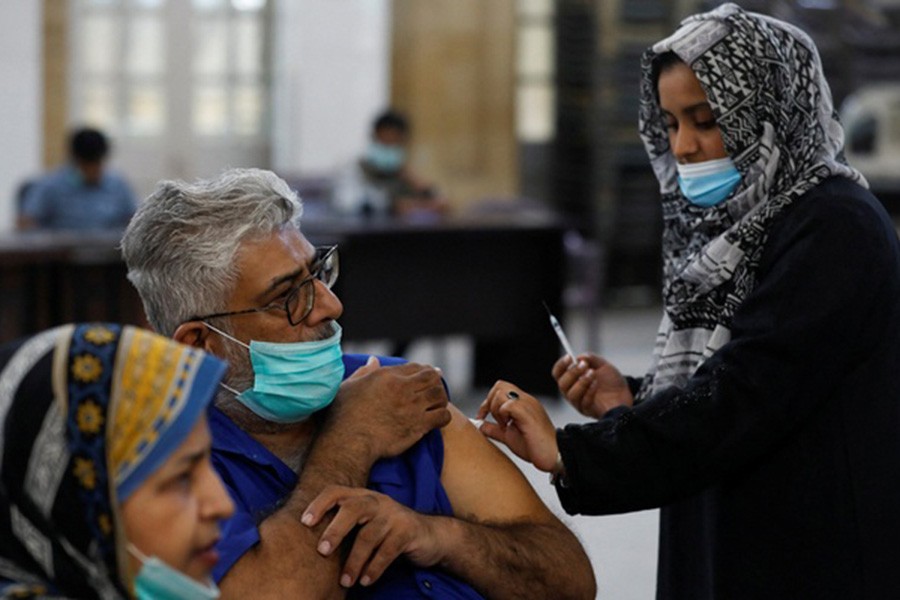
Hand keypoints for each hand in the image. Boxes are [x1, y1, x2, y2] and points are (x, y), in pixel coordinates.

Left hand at [302, 486, 442, 587]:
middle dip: (335, 530)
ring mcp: (394, 515)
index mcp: (363, 497)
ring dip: (354, 561)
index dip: (319, 504)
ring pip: (369, 535)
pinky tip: (366, 581)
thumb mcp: (368, 522)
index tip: (304, 522)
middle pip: (353, 509)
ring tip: (345, 581)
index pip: (336, 491)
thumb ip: (346, 526)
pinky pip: (388, 550)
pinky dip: (374, 568)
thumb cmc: (389, 532)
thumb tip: (309, 543)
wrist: (431, 535)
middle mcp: (378, 501)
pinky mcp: (409, 531)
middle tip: (322, 551)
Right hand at [324, 357, 451, 460]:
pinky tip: (438, 420)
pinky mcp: (419, 426)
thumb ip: (364, 373)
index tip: (428, 374)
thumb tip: (373, 360)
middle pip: (431, 377)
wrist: (348, 443)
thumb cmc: (342, 416)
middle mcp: (402, 388)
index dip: (423, 370)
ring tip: (438, 404)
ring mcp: (412, 407)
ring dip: (441, 398)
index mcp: (386, 376)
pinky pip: (442, 416)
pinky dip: (443, 416)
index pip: (414, 367)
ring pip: (439, 395)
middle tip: (436, 388)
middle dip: (435, 381)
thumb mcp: (349, 387)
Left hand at [475, 381, 558, 471]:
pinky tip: (509, 427)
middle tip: (496, 421)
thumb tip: (480, 426)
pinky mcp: (528, 414)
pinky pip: (508, 405)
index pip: (500, 388)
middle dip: (490, 402)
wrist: (555, 456)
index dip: (487, 401)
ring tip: (504, 425)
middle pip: (499, 385)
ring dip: (496, 410)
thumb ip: (495, 429)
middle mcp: (526, 400)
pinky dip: (503, 415)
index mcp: (523, 403)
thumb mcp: (510, 436)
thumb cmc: (537, 448)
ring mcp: (528, 405)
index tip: (482, 416)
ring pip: (502, 392)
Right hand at [551, 354, 632, 418]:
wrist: (625, 394)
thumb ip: (591, 359)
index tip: (569, 357)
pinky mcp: (587, 411)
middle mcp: (572, 392)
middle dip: (572, 373)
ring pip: (570, 394)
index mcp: (572, 380)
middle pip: (562, 384)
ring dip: (581, 382)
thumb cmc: (612, 382)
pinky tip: (596, 385)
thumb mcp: (603, 365)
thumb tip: (579, 357)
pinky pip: (583, 402)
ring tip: (592, 374)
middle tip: (584, 365)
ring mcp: (579, 403)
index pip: (558, 374)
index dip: (561, 365)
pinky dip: (589, 391)